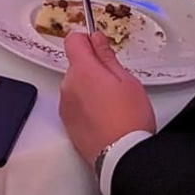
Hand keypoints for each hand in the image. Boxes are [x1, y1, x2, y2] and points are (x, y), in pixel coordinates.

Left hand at [59, 31, 156, 166]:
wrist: (121, 155)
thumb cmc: (129, 119)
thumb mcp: (127, 81)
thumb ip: (107, 57)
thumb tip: (96, 40)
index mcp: (83, 70)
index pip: (73, 41)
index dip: (86, 41)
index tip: (99, 46)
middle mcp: (68, 85)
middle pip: (75, 65)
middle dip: (92, 68)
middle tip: (115, 83)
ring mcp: (65, 104)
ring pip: (75, 84)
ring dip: (88, 87)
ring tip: (111, 103)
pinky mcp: (66, 121)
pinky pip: (74, 103)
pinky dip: (85, 104)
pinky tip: (103, 116)